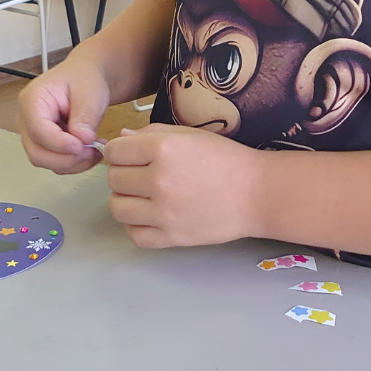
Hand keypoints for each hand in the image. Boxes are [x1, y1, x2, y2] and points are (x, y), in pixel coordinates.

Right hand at [17, 57, 109, 174]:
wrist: (84, 79)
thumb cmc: (82, 78)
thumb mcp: (89, 91)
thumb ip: (85, 115)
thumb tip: (82, 139)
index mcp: (32, 99)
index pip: (37, 129)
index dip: (59, 144)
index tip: (81, 146)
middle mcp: (26, 118)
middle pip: (36, 152)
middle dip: (66, 158)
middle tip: (91, 151)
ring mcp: (33, 133)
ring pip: (45, 161)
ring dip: (72, 162)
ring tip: (94, 150)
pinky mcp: (44, 144)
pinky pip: (54, 162)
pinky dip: (73, 162)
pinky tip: (89, 151)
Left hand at [105, 123, 263, 246]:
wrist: (257, 193)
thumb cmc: (225, 159)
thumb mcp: (188, 135)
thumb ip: (150, 133)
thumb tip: (120, 137)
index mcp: (162, 149)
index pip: (113, 151)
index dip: (117, 151)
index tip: (127, 154)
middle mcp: (159, 180)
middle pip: (113, 179)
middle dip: (122, 173)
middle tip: (140, 173)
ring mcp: (164, 212)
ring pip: (117, 207)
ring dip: (125, 199)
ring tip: (142, 195)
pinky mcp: (172, 237)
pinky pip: (134, 235)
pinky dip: (135, 226)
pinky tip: (149, 216)